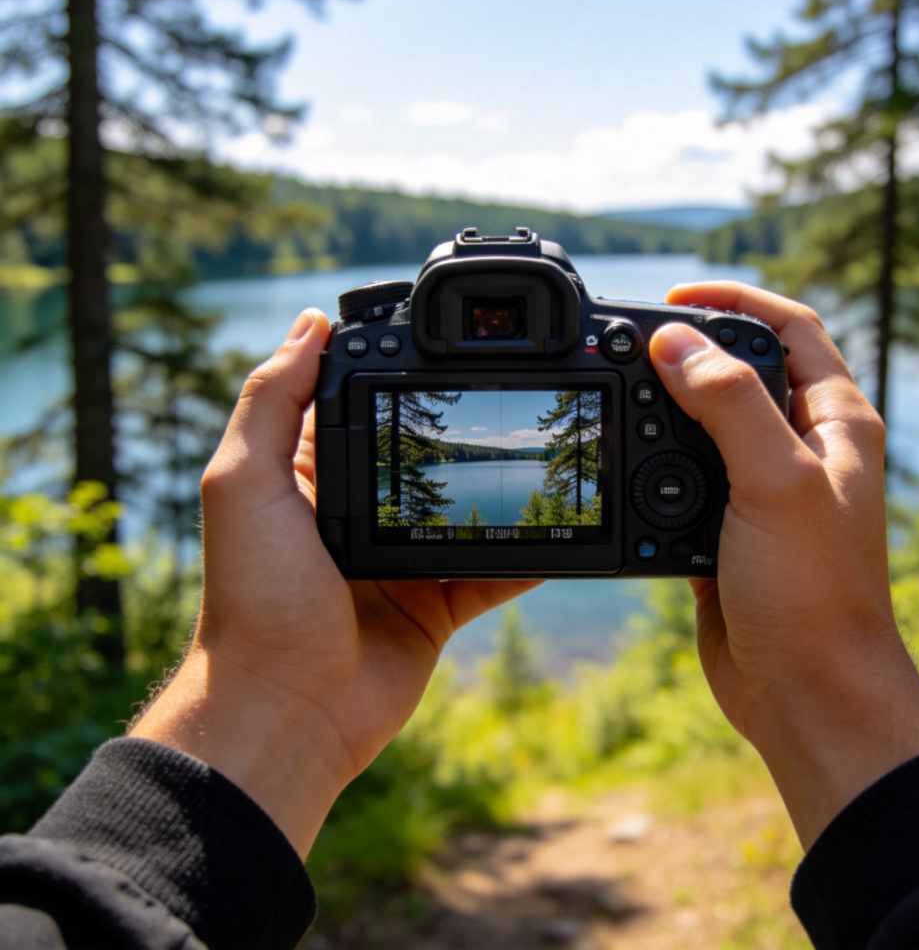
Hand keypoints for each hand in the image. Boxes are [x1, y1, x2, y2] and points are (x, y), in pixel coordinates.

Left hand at [131, 309, 538, 856]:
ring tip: (543, 456)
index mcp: (311, 476)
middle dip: (463, 431)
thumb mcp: (243, 482)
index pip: (360, 405)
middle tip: (516, 394)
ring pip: (467, 511)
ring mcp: (404, 558)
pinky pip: (494, 572)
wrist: (287, 711)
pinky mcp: (437, 604)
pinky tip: (560, 528)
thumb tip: (313, 321)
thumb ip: (273, 399)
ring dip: (501, 489)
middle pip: (424, 456)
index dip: (396, 375)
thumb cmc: (254, 597)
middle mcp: (360, 511)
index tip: (442, 345)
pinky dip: (527, 555)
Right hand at [649, 282, 918, 847]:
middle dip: (687, 352)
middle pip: (739, 370)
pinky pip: (679, 478)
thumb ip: (726, 403)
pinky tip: (623, 468)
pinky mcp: (723, 529)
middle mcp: (800, 449)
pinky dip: (650, 467)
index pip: (789, 328)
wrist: (803, 693)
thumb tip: (673, 343)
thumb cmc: (814, 593)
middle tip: (632, 349)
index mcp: (834, 423)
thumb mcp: (774, 481)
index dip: (735, 301)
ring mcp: (760, 490)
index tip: (675, 296)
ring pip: (702, 425)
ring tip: (619, 401)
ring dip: (661, 410)